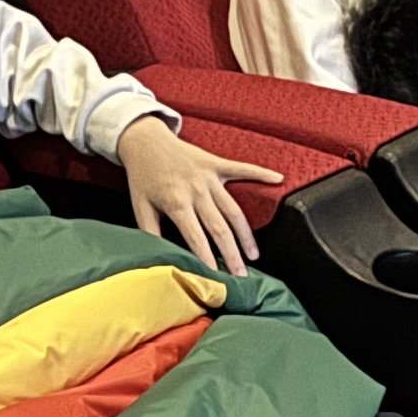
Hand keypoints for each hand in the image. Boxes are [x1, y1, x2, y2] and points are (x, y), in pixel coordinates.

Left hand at [120, 119, 278, 272]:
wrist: (145, 140)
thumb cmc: (142, 177)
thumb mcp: (139, 206)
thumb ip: (149, 232)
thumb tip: (160, 257)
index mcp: (176, 202)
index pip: (195, 236)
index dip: (207, 257)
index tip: (217, 276)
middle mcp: (196, 190)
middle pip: (220, 227)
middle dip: (232, 253)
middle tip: (242, 274)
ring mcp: (209, 176)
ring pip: (233, 209)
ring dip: (246, 233)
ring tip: (254, 254)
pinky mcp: (216, 163)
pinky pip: (242, 168)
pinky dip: (261, 173)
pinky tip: (278, 180)